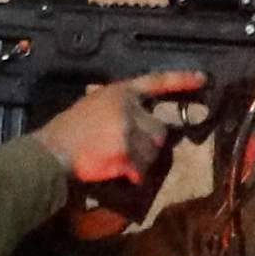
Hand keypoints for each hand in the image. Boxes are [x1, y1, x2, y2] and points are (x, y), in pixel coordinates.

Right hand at [33, 70, 209, 189]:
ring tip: (117, 162)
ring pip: (153, 152)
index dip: (180, 80)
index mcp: (119, 91)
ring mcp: (129, 130)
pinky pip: (142, 170)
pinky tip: (117, 173)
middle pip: (159, 130)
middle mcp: (128, 108)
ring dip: (141, 162)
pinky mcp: (127, 153)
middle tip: (129, 152)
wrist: (52, 152)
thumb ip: (117, 105)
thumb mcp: (92, 103)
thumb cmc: (68, 130)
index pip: (156, 81)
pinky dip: (134, 176)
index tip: (202, 79)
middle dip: (149, 144)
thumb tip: (135, 112)